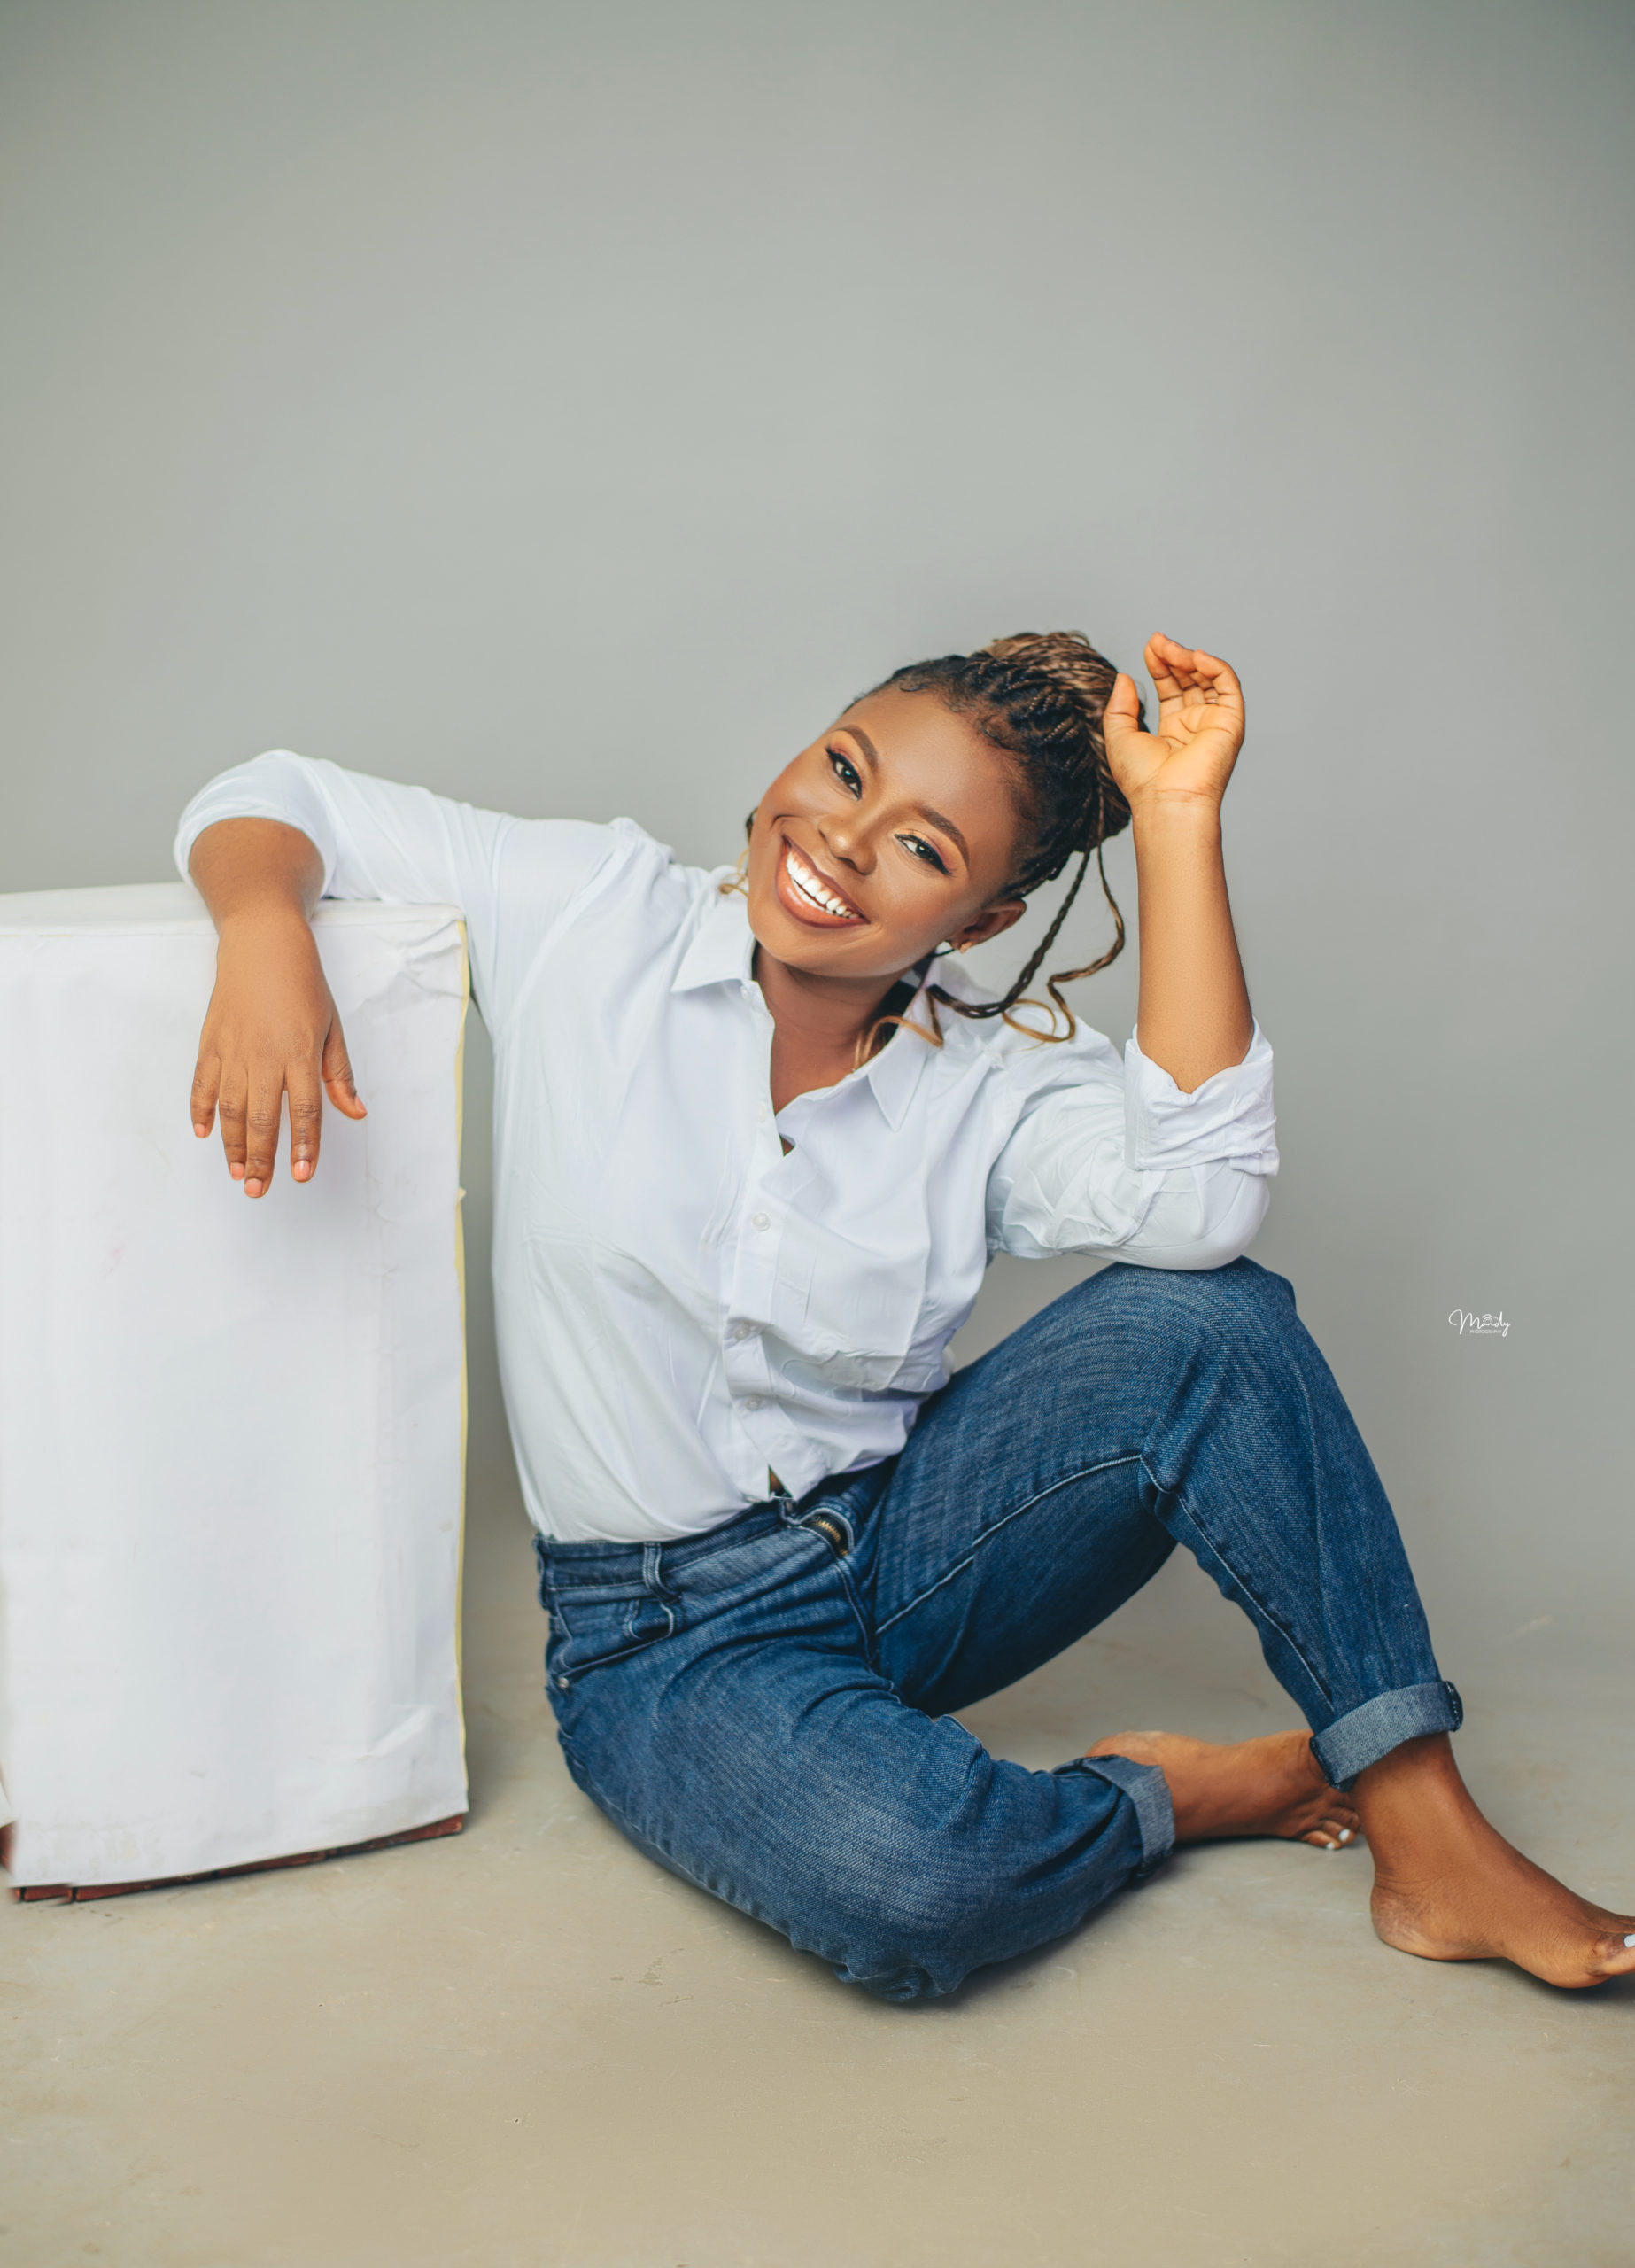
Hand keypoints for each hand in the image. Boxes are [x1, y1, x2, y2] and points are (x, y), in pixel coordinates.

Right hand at [190, 910, 365, 1196]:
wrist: (262, 944)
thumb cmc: (303, 985)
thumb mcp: (332, 1027)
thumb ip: (339, 1074)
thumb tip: (355, 1113)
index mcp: (299, 1052)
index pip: (304, 1109)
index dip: (304, 1145)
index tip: (302, 1174)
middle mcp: (264, 1054)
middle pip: (263, 1118)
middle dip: (263, 1159)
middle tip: (260, 1190)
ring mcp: (233, 1049)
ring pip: (230, 1107)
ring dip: (233, 1145)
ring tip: (238, 1174)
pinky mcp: (210, 1041)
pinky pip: (201, 1083)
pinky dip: (200, 1110)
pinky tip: (204, 1134)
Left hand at [1104, 633, 1244, 816]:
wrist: (1166, 799)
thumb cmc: (1142, 779)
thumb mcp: (1120, 735)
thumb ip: (1121, 706)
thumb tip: (1125, 678)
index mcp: (1173, 730)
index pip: (1171, 688)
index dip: (1160, 665)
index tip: (1149, 647)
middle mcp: (1196, 725)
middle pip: (1189, 679)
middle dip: (1173, 657)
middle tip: (1156, 641)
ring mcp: (1214, 723)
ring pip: (1208, 678)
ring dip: (1189, 658)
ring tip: (1168, 648)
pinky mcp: (1231, 723)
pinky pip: (1229, 685)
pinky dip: (1215, 666)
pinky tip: (1194, 656)